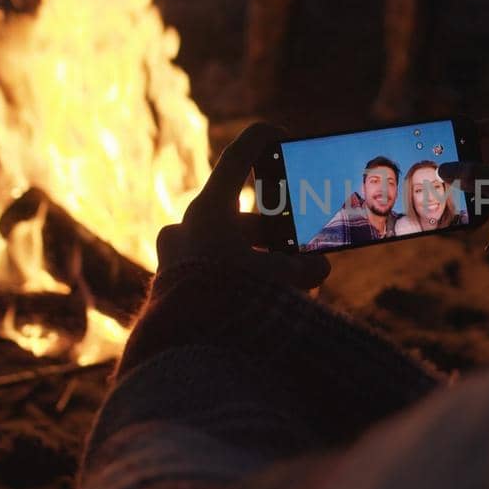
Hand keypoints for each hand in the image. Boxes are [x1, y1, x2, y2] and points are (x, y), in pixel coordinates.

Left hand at [156, 122, 329, 289]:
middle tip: (302, 246)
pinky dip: (238, 282)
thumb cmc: (232, 301)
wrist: (183, 352)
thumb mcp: (279, 279)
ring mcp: (175, 257)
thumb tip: (318, 269)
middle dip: (276, 234)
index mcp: (209, 211)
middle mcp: (187, 228)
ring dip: (259, 262)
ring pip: (227, 249)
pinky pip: (212, 275)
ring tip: (289, 285)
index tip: (282, 135)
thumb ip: (304, 268)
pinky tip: (262, 302)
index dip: (262, 141)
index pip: (238, 159)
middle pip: (240, 217)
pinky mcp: (170, 288)